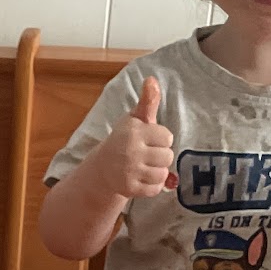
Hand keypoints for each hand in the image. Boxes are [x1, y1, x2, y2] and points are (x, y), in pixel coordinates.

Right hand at [91, 77, 176, 200]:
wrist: (102, 168)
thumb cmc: (124, 139)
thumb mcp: (134, 119)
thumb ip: (148, 101)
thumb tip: (151, 79)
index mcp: (134, 131)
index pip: (168, 138)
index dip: (160, 139)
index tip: (148, 140)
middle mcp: (130, 151)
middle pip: (168, 157)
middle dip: (160, 156)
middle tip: (146, 155)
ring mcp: (129, 171)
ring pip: (163, 174)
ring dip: (157, 172)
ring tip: (144, 167)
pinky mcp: (129, 189)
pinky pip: (155, 189)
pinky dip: (152, 186)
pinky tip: (141, 178)